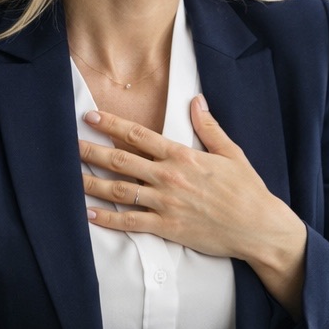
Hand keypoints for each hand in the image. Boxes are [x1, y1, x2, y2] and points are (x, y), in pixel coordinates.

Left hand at [80, 97, 306, 317]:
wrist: (258, 227)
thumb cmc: (247, 189)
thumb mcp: (231, 152)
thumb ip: (208, 127)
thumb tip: (196, 100)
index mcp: (183, 156)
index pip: (139, 135)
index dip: (112, 124)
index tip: (92, 116)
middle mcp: (170, 177)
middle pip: (122, 161)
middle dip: (93, 151)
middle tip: (70, 144)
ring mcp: (166, 204)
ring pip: (120, 191)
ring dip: (93, 183)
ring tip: (70, 177)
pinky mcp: (167, 228)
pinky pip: (131, 223)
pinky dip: (108, 219)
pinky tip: (89, 214)